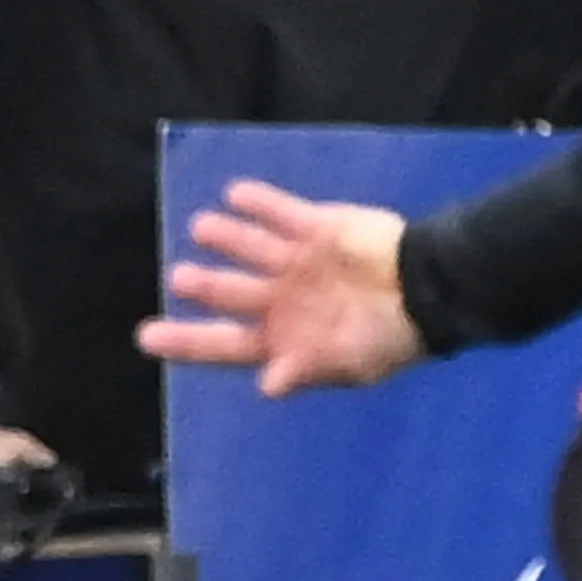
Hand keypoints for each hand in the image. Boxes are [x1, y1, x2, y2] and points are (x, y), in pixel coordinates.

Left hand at [133, 180, 421, 394]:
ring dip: (227, 237)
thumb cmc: (392, 338)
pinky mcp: (318, 228)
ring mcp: (296, 262)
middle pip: (230, 292)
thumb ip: (307, 370)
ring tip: (204, 227)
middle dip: (207, 284)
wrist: (434, 290)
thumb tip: (268, 386)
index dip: (186, 340)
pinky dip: (259, 203)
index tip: (147, 336)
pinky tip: (235, 195)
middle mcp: (280, 300)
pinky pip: (281, 213)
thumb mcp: (353, 364)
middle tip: (182, 278)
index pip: (224, 342)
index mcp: (282, 339)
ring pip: (250, 247)